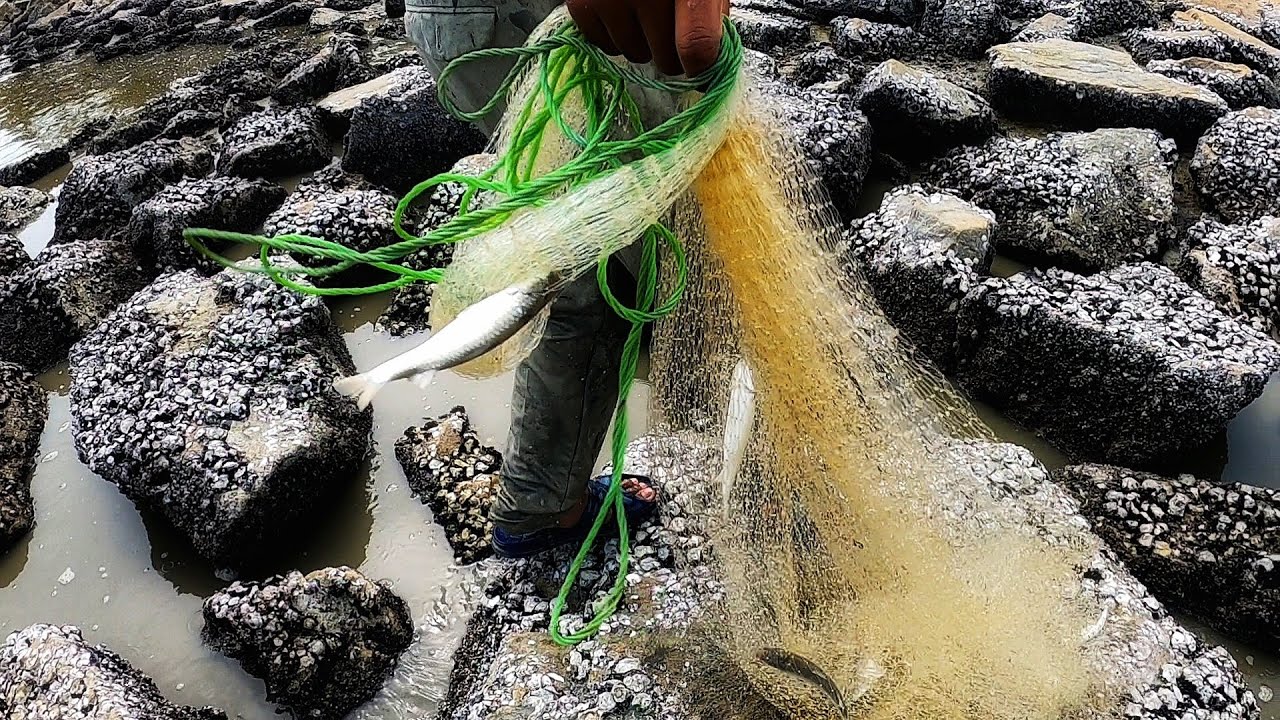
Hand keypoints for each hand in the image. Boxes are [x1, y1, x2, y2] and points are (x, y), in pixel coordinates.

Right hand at [566, 0, 729, 76]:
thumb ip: (712, 9)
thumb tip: (709, 56)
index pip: (697, 46)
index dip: (703, 66)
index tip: (702, 66)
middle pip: (666, 58)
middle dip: (672, 52)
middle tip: (671, 26)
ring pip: (634, 53)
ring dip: (642, 41)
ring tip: (642, 7)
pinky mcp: (582, 2)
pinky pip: (605, 43)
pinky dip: (614, 33)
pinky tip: (621, 7)